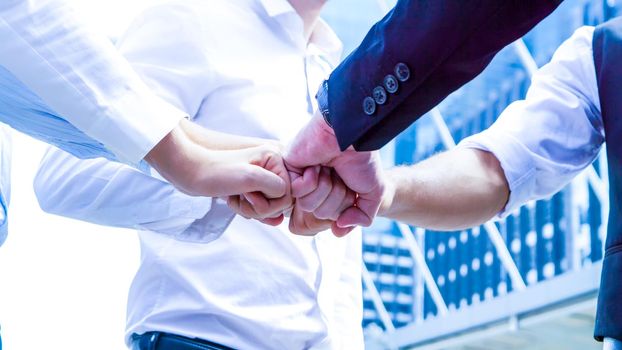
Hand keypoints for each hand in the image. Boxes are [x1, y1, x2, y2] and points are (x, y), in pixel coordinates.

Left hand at [145, 121, 287, 198]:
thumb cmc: (215, 173)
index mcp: (275, 158)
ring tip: (235, 198)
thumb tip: (286, 201)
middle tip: (242, 198)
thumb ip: (276, 187)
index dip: (271, 203)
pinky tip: (234, 201)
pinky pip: (259, 206)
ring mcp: (261, 177)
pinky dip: (247, 209)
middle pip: (281, 202)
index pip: (290, 193)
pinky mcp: (252, 186)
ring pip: (269, 207)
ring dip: (251, 209)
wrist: (188, 172)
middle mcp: (271, 167)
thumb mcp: (249, 178)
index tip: (251, 196)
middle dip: (260, 208)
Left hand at [285, 111, 384, 230]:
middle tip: (339, 174)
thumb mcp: (373, 194)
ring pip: (307, 206)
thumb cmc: (363, 159)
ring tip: (327, 168)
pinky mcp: (289, 169)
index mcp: (332, 191)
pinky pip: (297, 192)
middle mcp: (316, 186)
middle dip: (335, 196)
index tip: (350, 187)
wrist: (353, 136)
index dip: (344, 206)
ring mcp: (302, 178)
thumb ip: (362, 218)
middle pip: (320, 214)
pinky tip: (316, 165)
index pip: (332, 218)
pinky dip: (311, 181)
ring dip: (323, 187)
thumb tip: (338, 230)